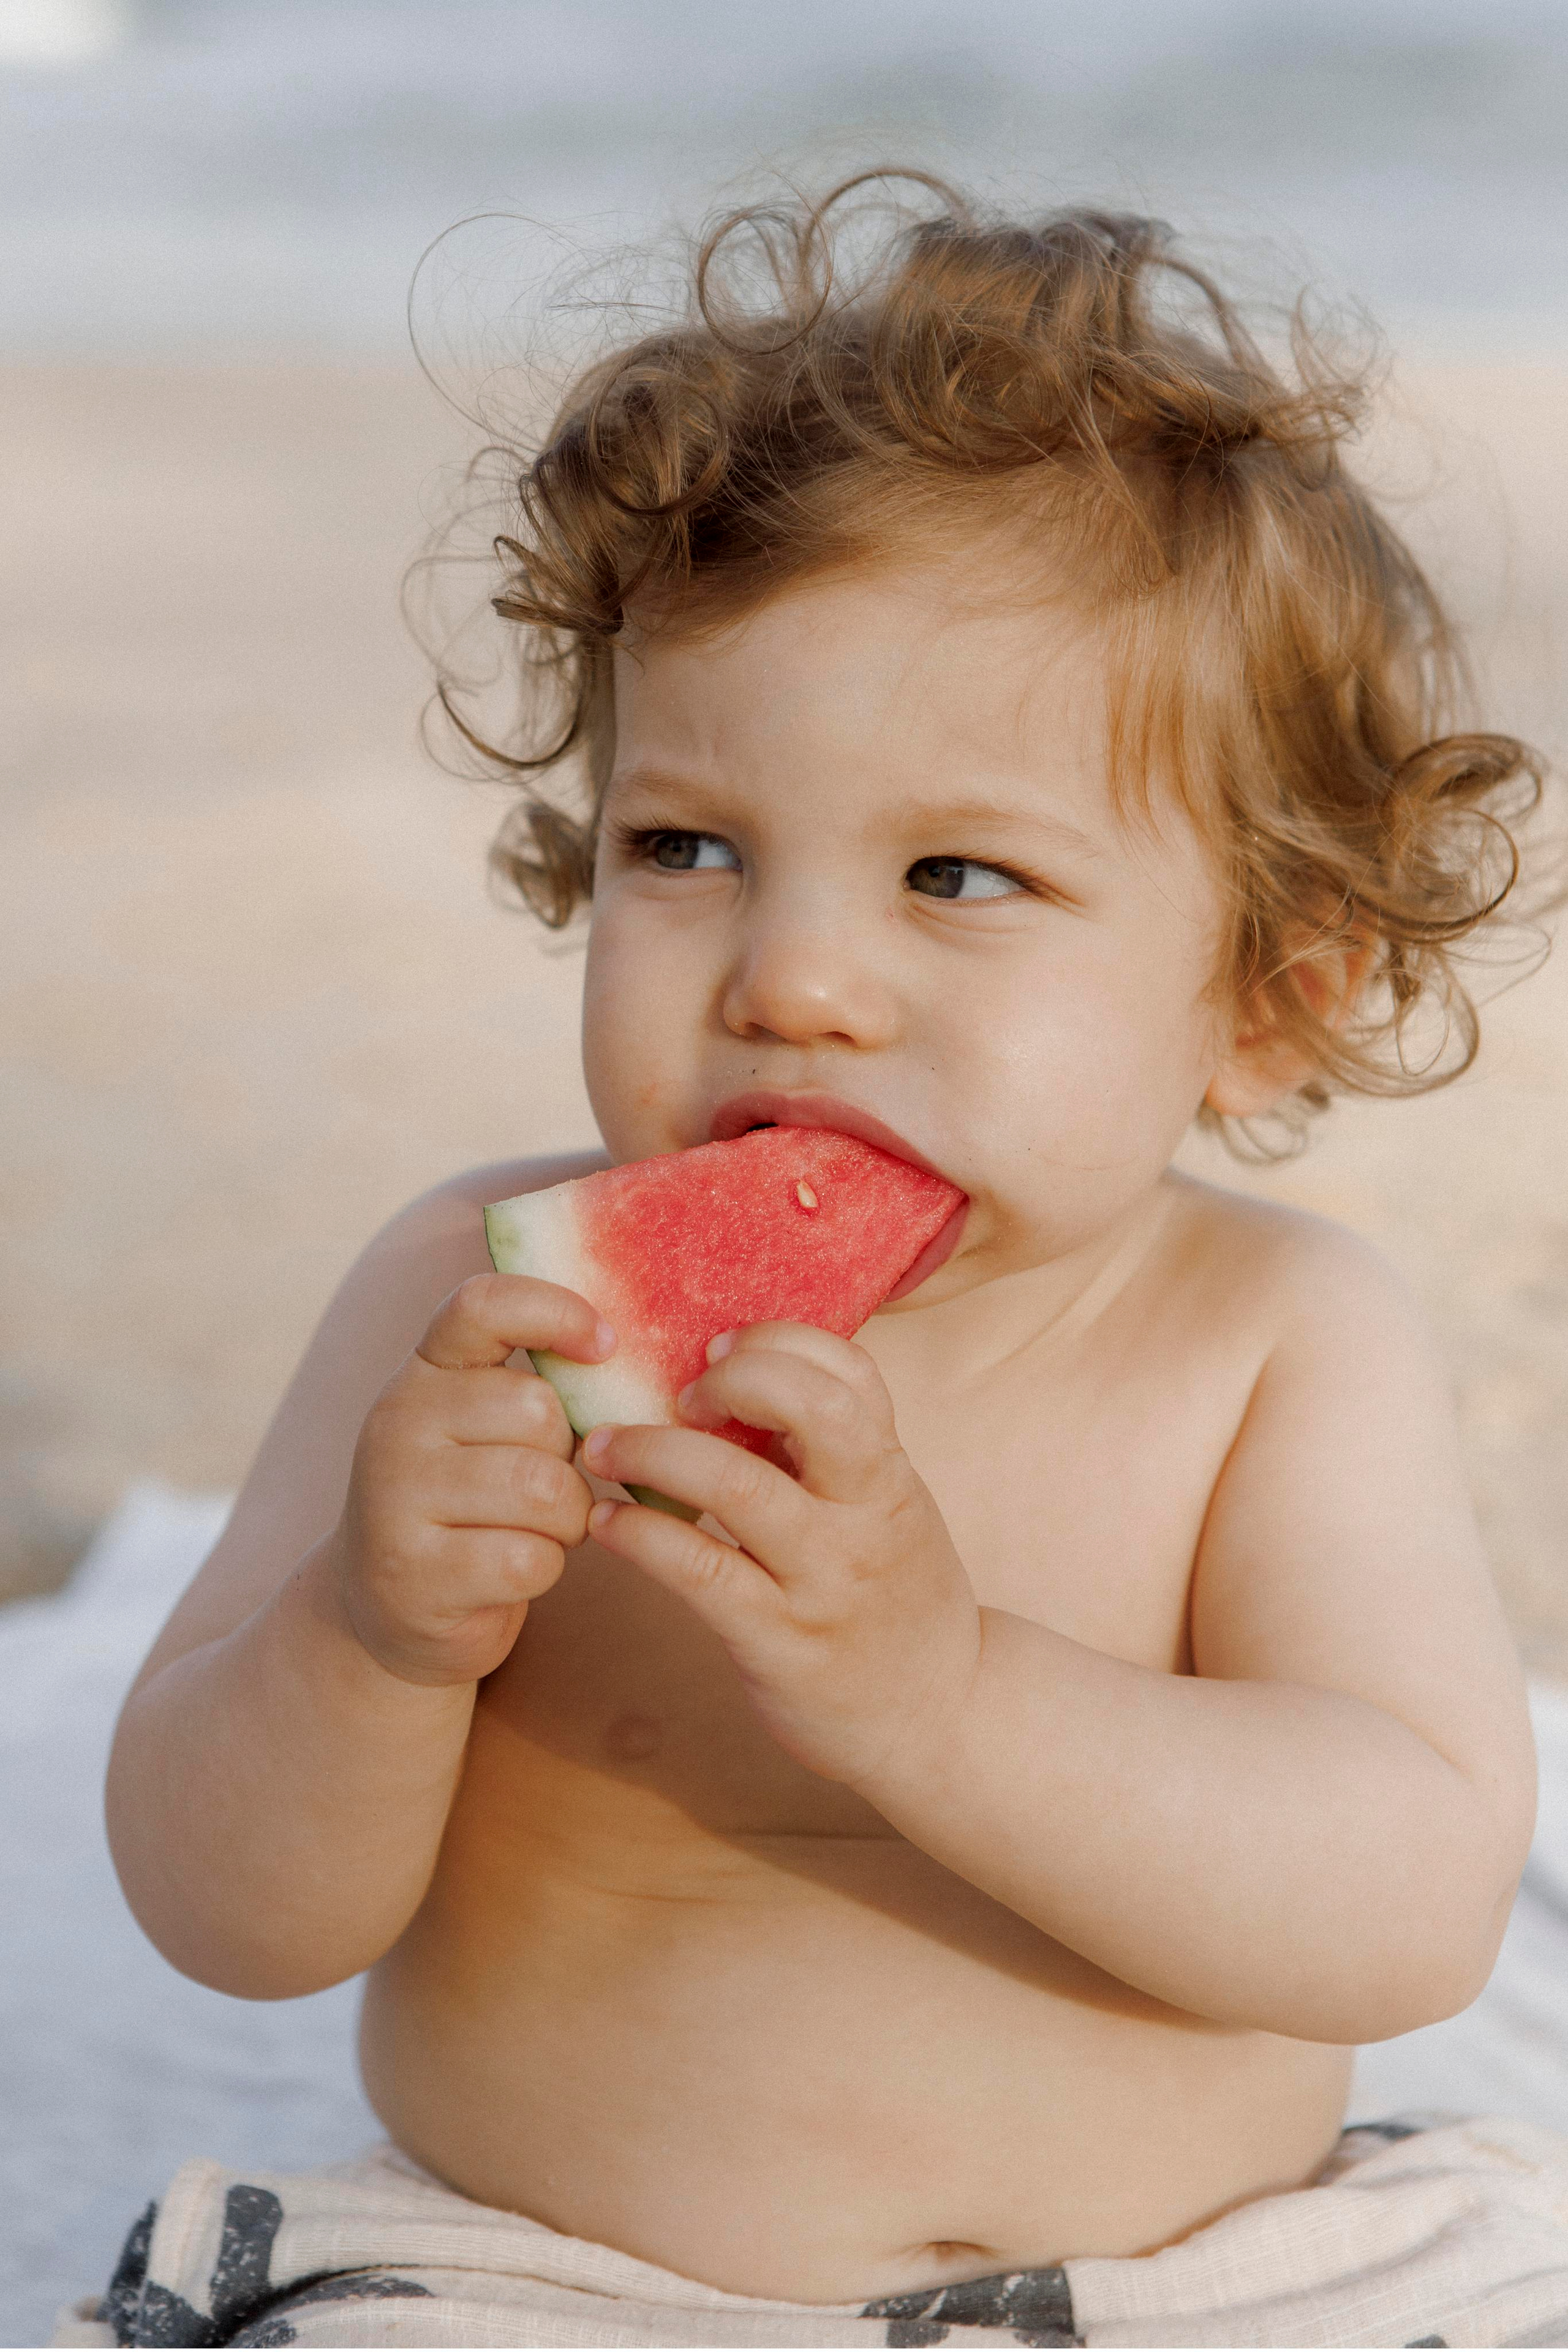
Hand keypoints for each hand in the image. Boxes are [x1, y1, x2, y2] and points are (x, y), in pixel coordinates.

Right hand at [332, 1274, 612, 1685]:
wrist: (388, 1606)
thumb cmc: (470, 1502)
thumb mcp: (485, 1427)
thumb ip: (534, 1388)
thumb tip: (623, 1364)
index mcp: (425, 1371)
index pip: (484, 1305)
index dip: (555, 1312)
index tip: (604, 1346)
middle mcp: (398, 1421)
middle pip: (537, 1410)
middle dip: (569, 1458)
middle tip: (545, 1489)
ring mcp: (395, 1498)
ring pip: (542, 1488)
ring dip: (565, 1519)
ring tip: (536, 1530)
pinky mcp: (413, 1574)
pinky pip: (528, 1558)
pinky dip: (544, 1569)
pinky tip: (513, 1571)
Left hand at [582, 1325, 982, 1791]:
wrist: (941, 1718)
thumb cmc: (897, 1599)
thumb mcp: (889, 1509)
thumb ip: (832, 1452)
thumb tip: (739, 1380)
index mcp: (889, 1473)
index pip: (850, 1373)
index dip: (778, 1341)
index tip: (719, 1349)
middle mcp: (865, 1516)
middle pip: (813, 1408)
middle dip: (735, 1378)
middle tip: (678, 1395)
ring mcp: (823, 1579)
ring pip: (738, 1486)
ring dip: (654, 1452)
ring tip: (603, 1449)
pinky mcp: (780, 1639)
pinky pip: (699, 1571)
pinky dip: (640, 1535)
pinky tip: (606, 1523)